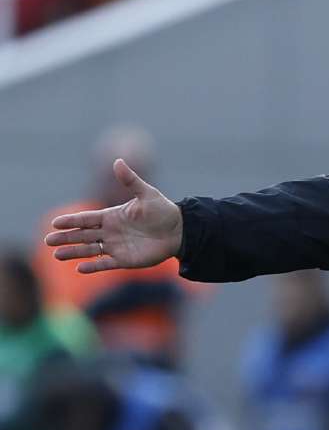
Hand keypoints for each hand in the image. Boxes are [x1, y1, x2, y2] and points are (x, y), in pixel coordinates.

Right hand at [44, 159, 182, 273]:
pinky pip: (106, 264)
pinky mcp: (125, 260)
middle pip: (82, 235)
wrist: (179, 231)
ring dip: (74, 252)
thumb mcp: (146, 193)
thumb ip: (130, 180)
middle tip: (48, 241)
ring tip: (56, 255)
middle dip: (65, 237)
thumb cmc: (163, 211)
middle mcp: (110, 231)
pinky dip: (93, 266)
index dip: (71, 221)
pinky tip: (79, 268)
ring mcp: (116, 246)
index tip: (55, 223)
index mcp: (111, 216)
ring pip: (89, 250)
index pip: (86, 219)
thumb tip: (118, 160)